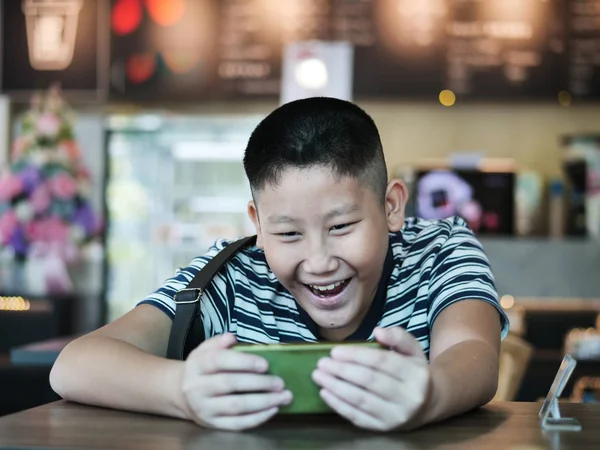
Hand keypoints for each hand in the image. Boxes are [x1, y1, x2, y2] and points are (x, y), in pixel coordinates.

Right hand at [180, 333, 291, 430]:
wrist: (182, 394)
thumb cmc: (202, 369)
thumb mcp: (205, 350)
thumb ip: (219, 342)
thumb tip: (232, 338)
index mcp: (197, 365)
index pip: (218, 361)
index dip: (243, 362)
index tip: (265, 364)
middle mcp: (197, 387)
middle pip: (230, 384)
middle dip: (258, 383)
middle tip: (280, 382)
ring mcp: (204, 408)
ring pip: (236, 406)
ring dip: (263, 402)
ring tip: (283, 397)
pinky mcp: (212, 424)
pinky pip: (237, 423)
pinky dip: (257, 418)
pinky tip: (273, 410)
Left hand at [312, 327, 430, 430]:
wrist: (428, 404)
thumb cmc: (413, 371)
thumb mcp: (412, 349)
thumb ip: (397, 336)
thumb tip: (378, 331)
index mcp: (415, 374)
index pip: (382, 362)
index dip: (357, 356)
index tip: (335, 352)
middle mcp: (408, 398)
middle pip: (369, 381)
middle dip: (342, 372)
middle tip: (322, 363)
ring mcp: (396, 416)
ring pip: (361, 400)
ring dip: (336, 388)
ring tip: (318, 376)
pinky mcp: (384, 429)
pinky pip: (358, 417)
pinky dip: (339, 405)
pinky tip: (325, 393)